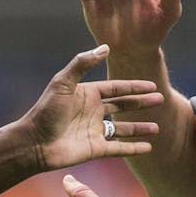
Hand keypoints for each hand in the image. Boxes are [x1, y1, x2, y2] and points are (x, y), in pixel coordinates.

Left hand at [24, 44, 162, 170]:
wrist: (34, 142)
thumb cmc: (46, 110)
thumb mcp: (63, 82)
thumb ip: (82, 63)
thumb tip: (106, 47)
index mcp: (88, 94)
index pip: (117, 88)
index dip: (134, 87)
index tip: (152, 85)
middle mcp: (93, 111)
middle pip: (123, 106)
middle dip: (141, 103)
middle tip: (161, 99)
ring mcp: (95, 131)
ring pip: (123, 128)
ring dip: (140, 127)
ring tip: (157, 127)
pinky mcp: (95, 149)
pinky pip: (119, 148)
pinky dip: (133, 148)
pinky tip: (148, 148)